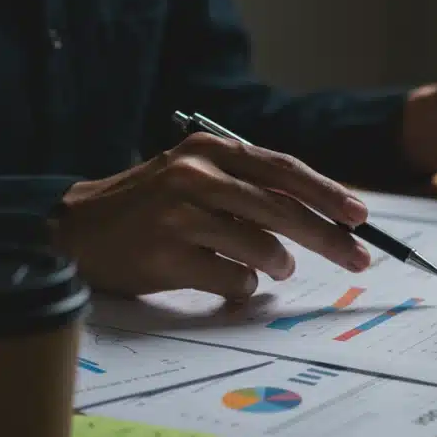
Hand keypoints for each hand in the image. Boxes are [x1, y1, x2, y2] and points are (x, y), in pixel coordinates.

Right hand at [51, 133, 371, 299]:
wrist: (75, 230)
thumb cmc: (150, 206)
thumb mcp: (197, 176)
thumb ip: (251, 188)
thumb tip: (323, 215)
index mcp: (210, 150)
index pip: (284, 169)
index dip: (327, 193)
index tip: (361, 216)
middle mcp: (195, 175)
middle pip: (283, 210)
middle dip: (329, 238)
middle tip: (358, 258)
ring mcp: (178, 216)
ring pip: (262, 248)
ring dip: (279, 265)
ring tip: (275, 267)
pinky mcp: (165, 256)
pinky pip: (232, 280)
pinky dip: (241, 286)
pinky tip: (224, 278)